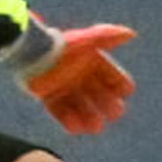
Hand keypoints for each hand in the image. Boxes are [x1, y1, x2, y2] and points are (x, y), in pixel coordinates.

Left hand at [20, 23, 135, 133]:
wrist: (30, 52)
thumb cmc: (61, 46)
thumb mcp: (85, 42)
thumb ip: (106, 37)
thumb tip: (131, 34)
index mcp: (90, 61)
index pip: (111, 75)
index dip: (119, 83)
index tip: (125, 91)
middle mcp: (79, 75)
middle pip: (99, 94)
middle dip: (108, 104)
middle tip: (115, 113)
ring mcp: (64, 87)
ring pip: (81, 106)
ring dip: (89, 117)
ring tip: (96, 126)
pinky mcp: (48, 96)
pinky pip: (60, 111)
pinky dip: (67, 119)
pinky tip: (75, 127)